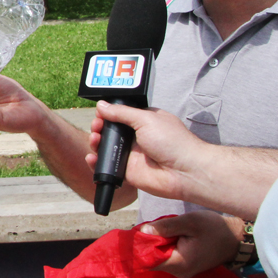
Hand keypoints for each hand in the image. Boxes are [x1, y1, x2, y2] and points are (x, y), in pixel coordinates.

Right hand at [85, 102, 203, 202]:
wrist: (185, 171)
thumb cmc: (173, 142)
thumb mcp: (146, 119)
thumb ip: (121, 112)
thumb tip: (102, 105)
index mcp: (144, 122)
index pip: (119, 115)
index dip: (107, 114)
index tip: (99, 114)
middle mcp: (137, 138)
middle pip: (110, 131)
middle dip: (99, 128)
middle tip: (96, 127)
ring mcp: (132, 155)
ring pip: (106, 148)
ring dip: (96, 143)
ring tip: (94, 140)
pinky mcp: (127, 171)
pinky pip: (107, 167)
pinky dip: (97, 162)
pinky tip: (92, 157)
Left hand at [140, 212, 241, 277]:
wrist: (235, 238)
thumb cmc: (214, 229)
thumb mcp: (190, 222)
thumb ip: (166, 227)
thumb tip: (143, 231)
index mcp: (179, 264)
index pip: (148, 259)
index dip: (142, 244)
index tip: (143, 229)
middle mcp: (179, 272)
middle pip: (152, 257)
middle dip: (151, 240)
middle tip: (159, 225)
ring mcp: (181, 270)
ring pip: (159, 255)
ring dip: (159, 241)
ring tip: (171, 229)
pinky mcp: (184, 266)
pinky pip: (167, 255)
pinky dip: (166, 244)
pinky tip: (175, 234)